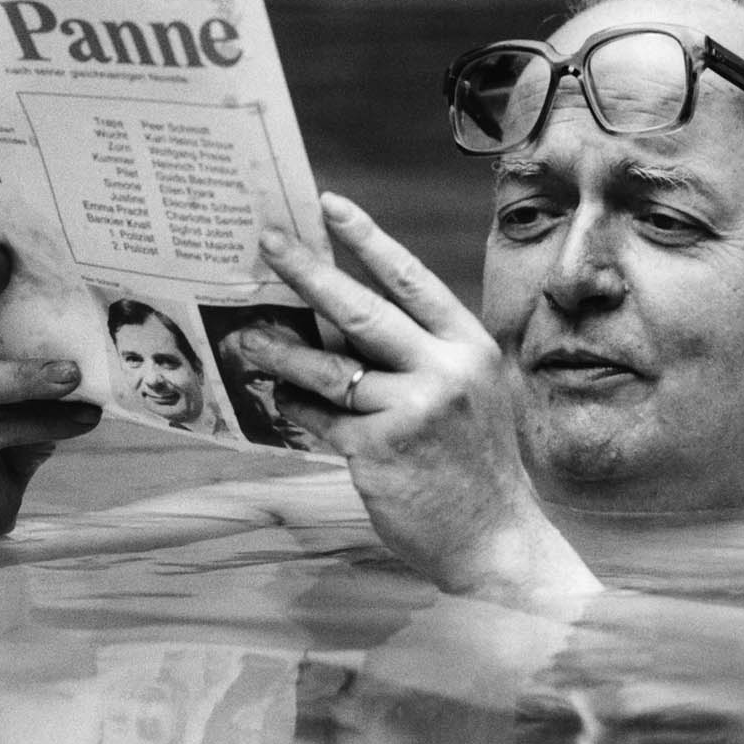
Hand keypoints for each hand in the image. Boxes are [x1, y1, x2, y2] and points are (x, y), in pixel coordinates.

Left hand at [245, 193, 600, 606]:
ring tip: (249, 340)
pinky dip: (297, 406)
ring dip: (281, 351)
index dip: (368, 238)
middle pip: (362, 308)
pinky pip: (321, 416)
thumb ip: (420, 356)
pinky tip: (283, 400)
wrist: (494, 539)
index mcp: (468, 347)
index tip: (329, 204)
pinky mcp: (378, 450)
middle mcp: (444, 371)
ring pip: (328, 366)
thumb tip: (344, 319)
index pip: (411, 279)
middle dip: (308, 271)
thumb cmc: (474, 465)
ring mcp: (411, 410)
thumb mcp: (467, 394)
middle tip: (268, 242)